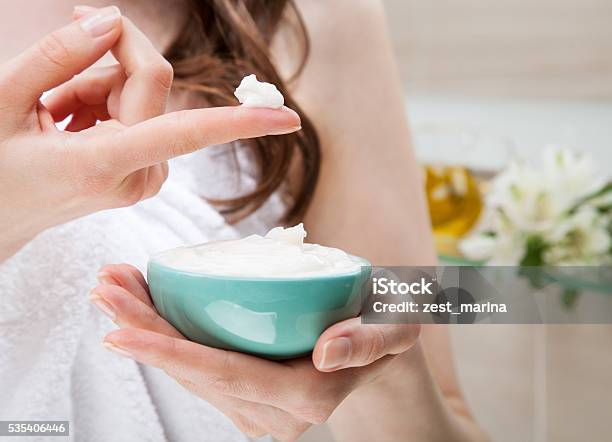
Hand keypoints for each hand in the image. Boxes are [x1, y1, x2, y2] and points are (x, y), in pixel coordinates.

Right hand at [0, 6, 299, 259]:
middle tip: (52, 81)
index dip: (241, 121)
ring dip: (94, 89)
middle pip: (151, 84)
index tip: (290, 120)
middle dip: (103, 62)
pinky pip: (138, 116)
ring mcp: (144, 179)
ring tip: (51, 116)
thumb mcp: (3, 101)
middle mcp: (137, 176)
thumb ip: (59, 55)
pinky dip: (101, 106)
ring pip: (141, 97)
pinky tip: (68, 124)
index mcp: (104, 163)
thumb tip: (113, 19)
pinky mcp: (143, 173)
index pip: (186, 131)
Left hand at [91, 264, 419, 440]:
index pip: (231, 375)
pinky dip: (166, 336)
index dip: (173, 355)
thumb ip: (371, 340)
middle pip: (197, 374)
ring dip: (146, 330)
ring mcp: (258, 408)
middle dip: (143, 333)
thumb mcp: (396, 326)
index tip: (119, 329)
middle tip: (104, 288)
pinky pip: (199, 368)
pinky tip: (143, 304)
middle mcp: (276, 414)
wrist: (380, 348)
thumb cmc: (387, 329)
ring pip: (191, 372)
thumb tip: (326, 352)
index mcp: (308, 395)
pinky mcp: (247, 395)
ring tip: (113, 287)